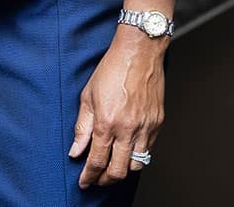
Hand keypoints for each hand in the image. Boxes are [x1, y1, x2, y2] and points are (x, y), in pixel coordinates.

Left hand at [69, 28, 166, 188]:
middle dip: (105, 180)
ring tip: (113, 166)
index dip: (89, 176)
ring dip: (123, 171)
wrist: (139, 52)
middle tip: (97, 178)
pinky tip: (128, 150)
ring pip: (136, 166)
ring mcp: (145, 127)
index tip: (84, 182)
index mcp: (107, 121)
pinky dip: (137, 155)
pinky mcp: (157, 123)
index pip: (97, 160)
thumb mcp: (88, 95)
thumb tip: (76, 151)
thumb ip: (82, 127)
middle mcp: (127, 128)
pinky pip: (148, 150)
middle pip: (118, 171)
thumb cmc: (113, 68)